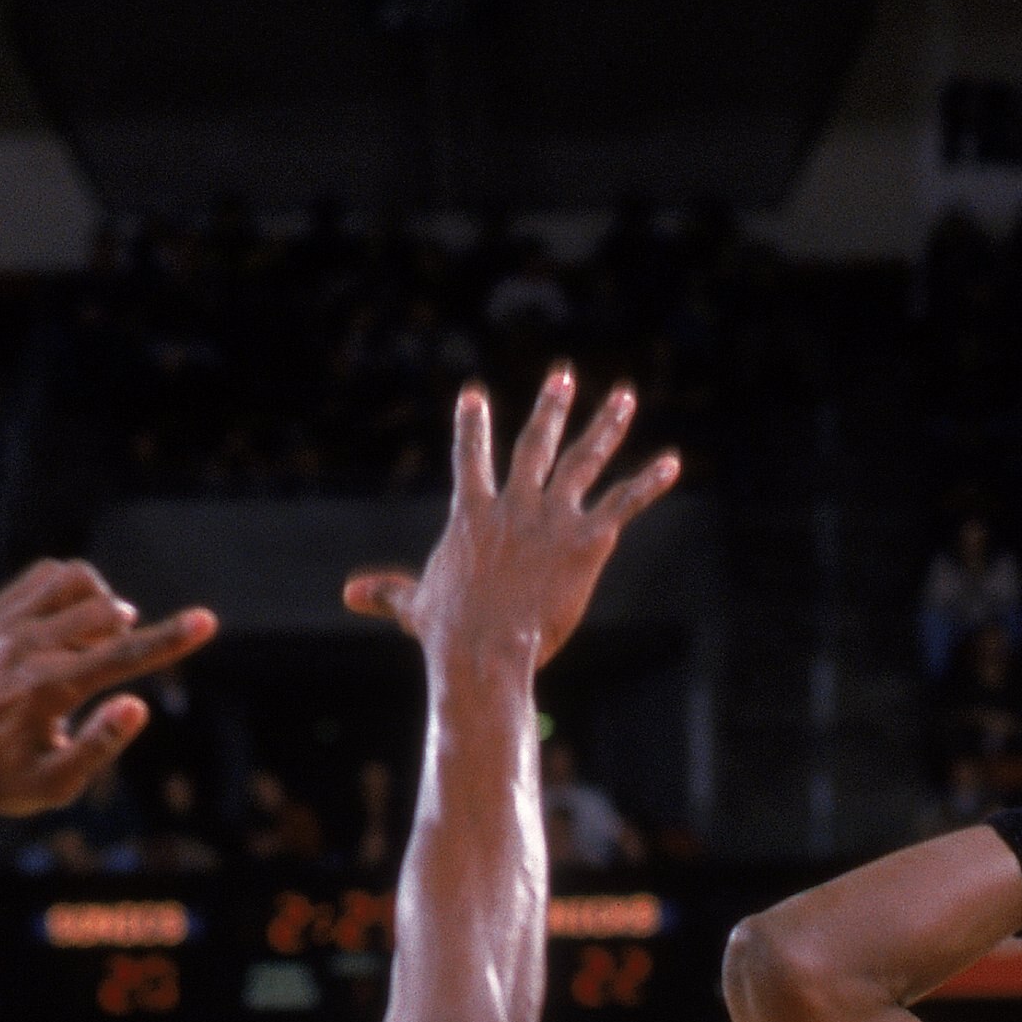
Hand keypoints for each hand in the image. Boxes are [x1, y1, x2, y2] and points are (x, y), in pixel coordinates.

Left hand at [0, 561, 215, 849]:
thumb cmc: (6, 781)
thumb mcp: (58, 784)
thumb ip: (100, 745)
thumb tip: (139, 706)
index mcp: (49, 689)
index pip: (123, 654)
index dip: (171, 639)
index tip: (207, 622)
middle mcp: (25, 648)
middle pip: (104, 608)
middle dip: (126, 628)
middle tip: (113, 656)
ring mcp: (2, 625)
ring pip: (72, 579)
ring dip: (99, 601)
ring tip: (92, 639)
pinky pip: (41, 578)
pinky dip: (67, 592)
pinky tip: (66, 626)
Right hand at [344, 370, 679, 672]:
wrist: (484, 647)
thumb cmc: (449, 633)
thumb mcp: (415, 605)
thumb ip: (388, 591)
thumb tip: (349, 594)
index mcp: (473, 512)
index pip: (471, 457)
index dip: (472, 425)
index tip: (474, 393)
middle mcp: (515, 503)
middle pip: (536, 443)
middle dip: (551, 407)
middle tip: (564, 374)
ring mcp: (553, 517)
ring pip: (585, 460)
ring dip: (606, 425)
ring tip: (624, 394)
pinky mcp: (588, 541)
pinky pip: (625, 503)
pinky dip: (649, 482)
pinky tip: (672, 462)